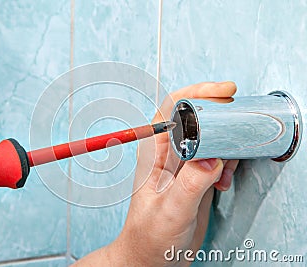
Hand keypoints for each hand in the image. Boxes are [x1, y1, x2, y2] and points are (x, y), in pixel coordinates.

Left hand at [109, 82, 238, 265]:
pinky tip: (224, 182)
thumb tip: (212, 157)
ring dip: (226, 145)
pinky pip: (217, 156)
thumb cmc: (149, 236)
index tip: (223, 92)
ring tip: (226, 170)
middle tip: (238, 127)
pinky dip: (228, 162)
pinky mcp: (197, 176)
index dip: (197, 94)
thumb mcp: (171, 211)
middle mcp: (169, 153)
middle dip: (219, 117)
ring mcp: (184, 164)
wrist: (152, 256)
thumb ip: (191, 183)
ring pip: (211, 136)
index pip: (172, 109)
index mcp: (154, 152)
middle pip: (196, 118)